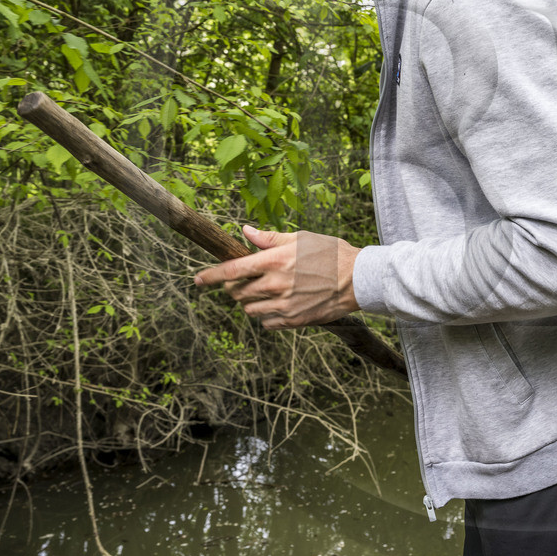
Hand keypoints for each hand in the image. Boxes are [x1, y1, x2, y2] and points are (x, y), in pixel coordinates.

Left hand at [194, 225, 358, 328]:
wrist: (358, 279)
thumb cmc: (331, 253)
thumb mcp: (301, 238)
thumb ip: (269, 238)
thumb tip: (245, 232)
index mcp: (275, 261)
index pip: (231, 270)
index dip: (210, 276)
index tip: (197, 280)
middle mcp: (276, 284)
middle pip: (236, 292)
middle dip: (232, 287)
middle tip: (241, 281)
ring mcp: (284, 305)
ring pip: (248, 309)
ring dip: (248, 302)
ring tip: (261, 292)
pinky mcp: (294, 320)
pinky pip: (266, 323)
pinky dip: (265, 316)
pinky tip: (276, 306)